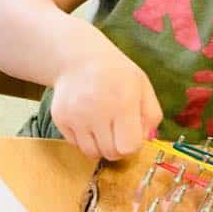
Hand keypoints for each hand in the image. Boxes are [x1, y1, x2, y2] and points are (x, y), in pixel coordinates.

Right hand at [50, 29, 161, 160]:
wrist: (79, 58)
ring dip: (100, 146)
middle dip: (118, 148)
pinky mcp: (60, 119)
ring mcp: (76, 116)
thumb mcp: (143, 86)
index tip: (132, 134)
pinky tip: (88, 120)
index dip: (133, 144)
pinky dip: (84, 139)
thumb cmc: (116, 74)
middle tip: (118, 132)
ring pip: (92, 153)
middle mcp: (98, 111)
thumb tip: (146, 140)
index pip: (129, 146)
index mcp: (123, 102)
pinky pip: (75, 144)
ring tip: (103, 127)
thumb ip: (152, 116)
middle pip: (111, 153)